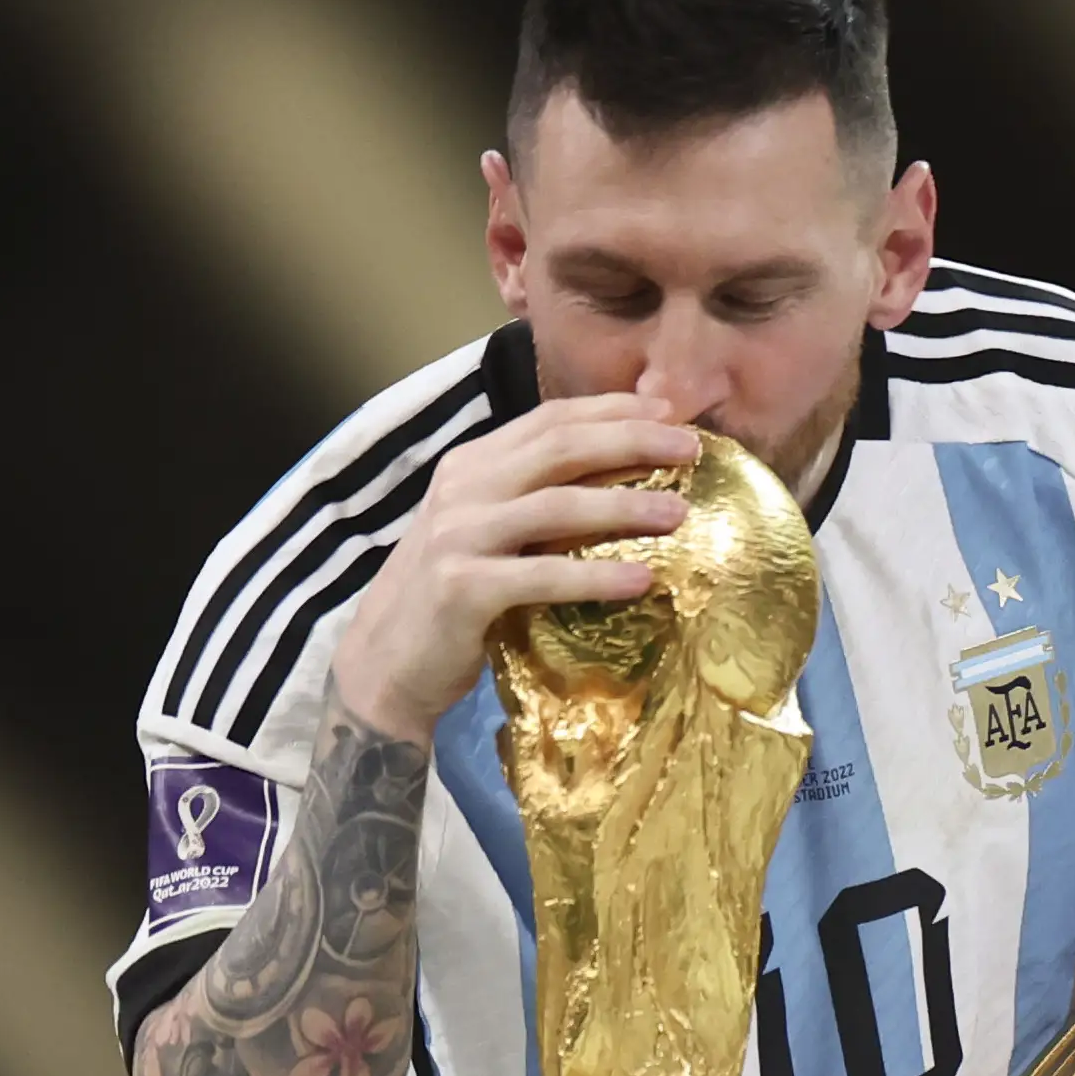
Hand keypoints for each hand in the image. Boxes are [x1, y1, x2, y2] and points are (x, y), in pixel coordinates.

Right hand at [329, 393, 700, 743]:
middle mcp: (463, 488)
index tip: (672, 411)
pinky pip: (542, 576)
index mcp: (471, 464)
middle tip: (692, 446)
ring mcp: (458, 536)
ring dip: (624, 505)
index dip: (613, 410)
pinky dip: (596, 576)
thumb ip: (533, 499)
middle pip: (559, 447)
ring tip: (680, 513)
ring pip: (555, 505)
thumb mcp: (486, 532)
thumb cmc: (448, 598)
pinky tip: (642, 580)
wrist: (382, 665)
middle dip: (632, 440)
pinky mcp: (462, 589)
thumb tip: (619, 477)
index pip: (550, 419)